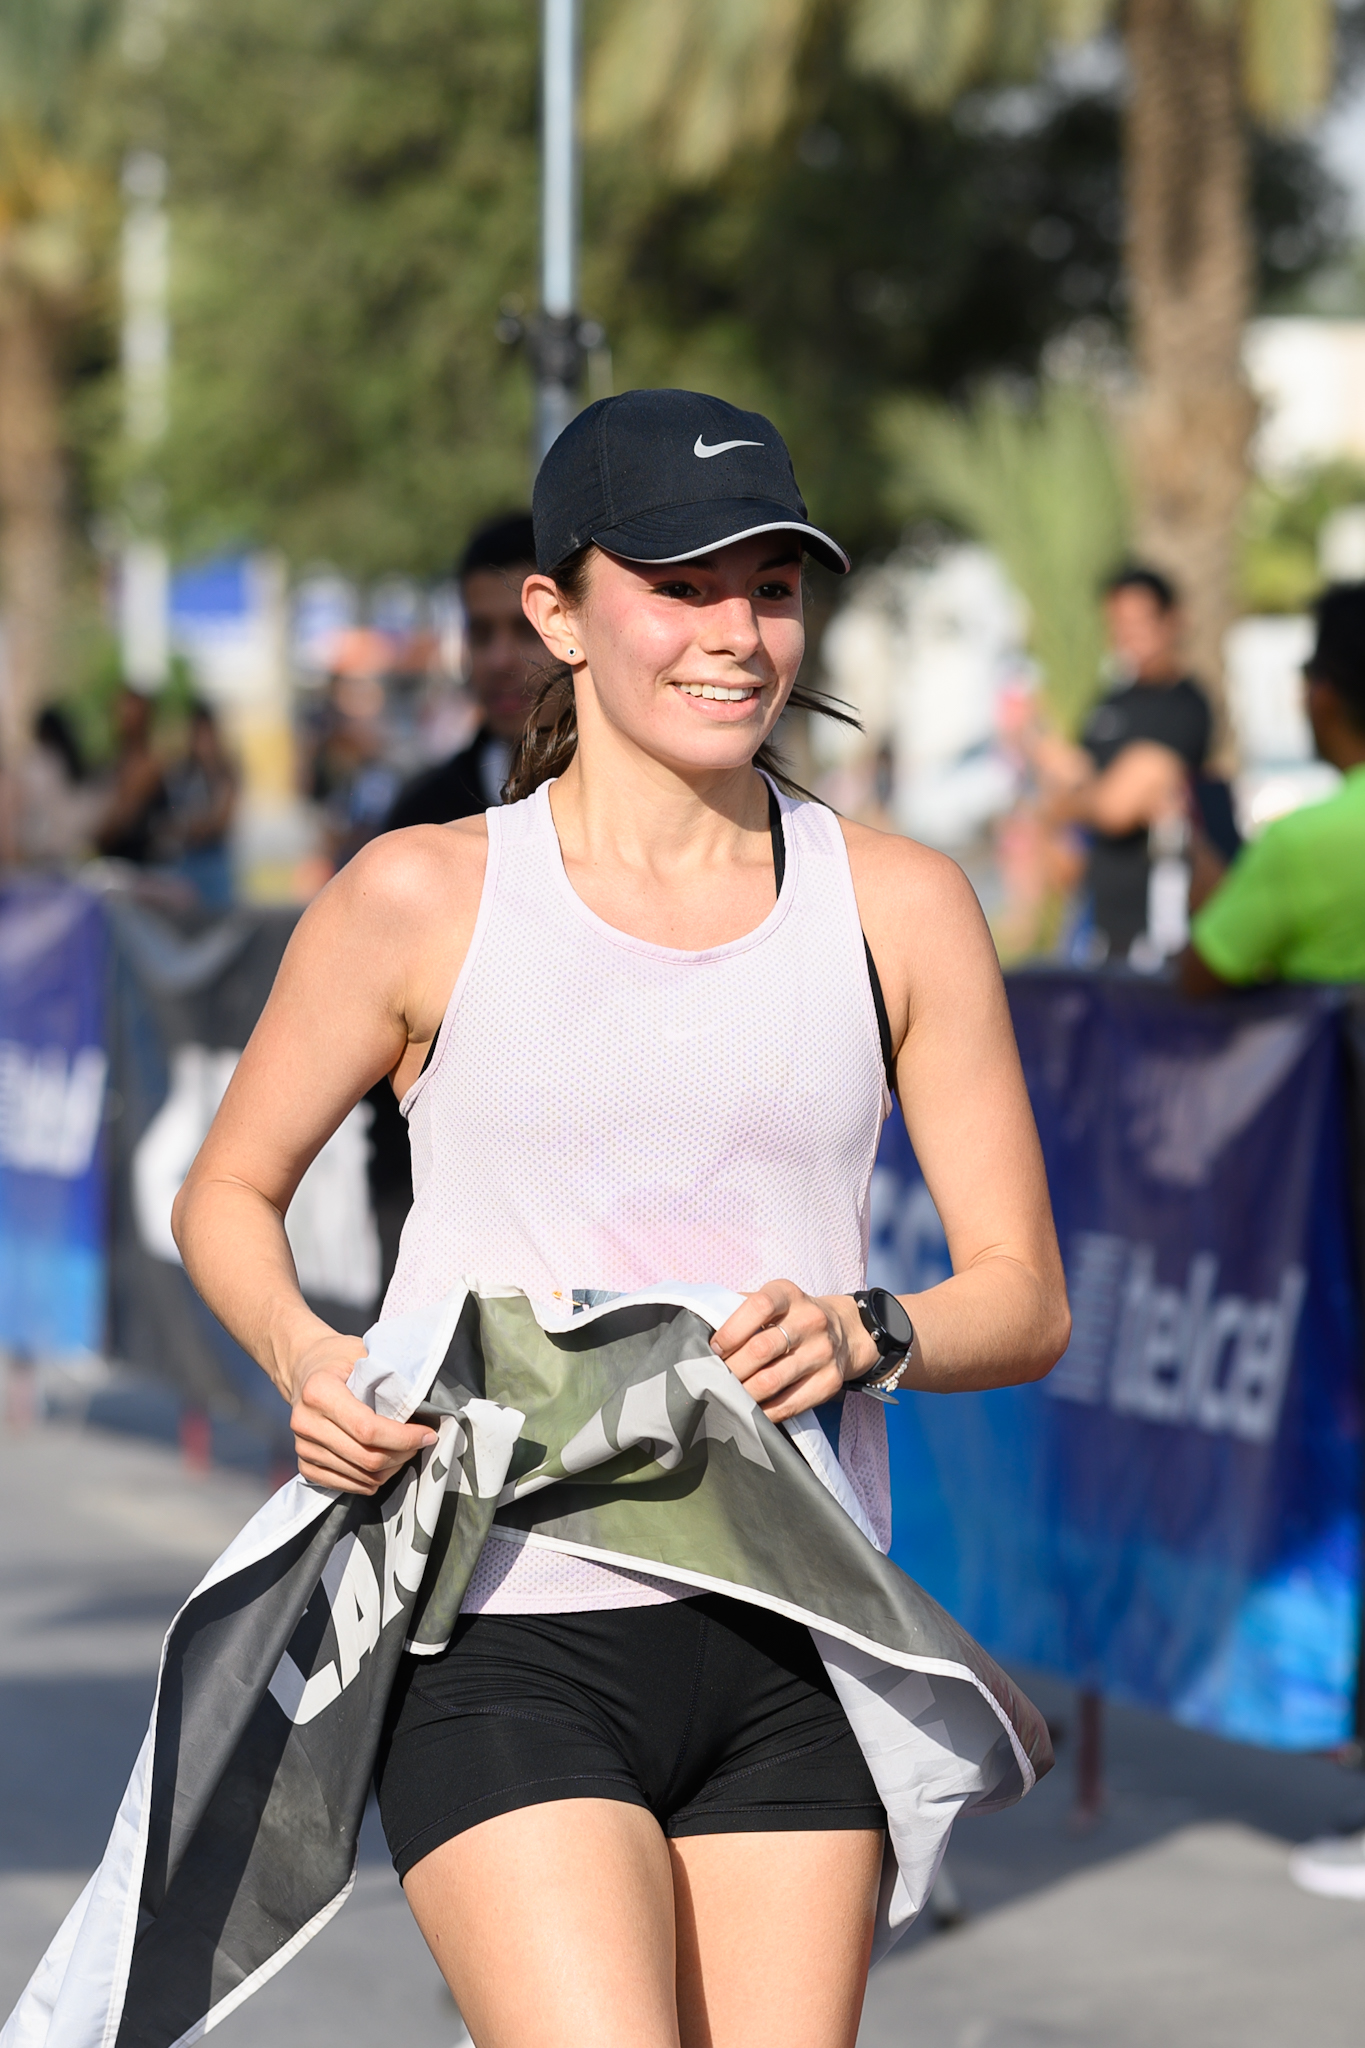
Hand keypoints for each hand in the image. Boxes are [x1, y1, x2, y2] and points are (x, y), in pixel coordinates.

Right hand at [286, 1330, 437, 1493]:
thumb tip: (423, 1403)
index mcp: (320, 1391)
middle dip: (402, 1454)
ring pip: (359, 1477)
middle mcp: (306, 1422)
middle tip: (419, 1442)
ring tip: (403, 1450)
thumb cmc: (338, 1358)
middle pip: (365, 1457)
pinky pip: (345, 1485)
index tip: (426, 1434)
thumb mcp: (363, 1353)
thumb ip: (388, 1377)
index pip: (368, 1429)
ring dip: (389, 1469)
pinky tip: (384, 1463)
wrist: (303, 1368)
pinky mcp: (305, 1464)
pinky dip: (370, 1480)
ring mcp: (303, 1447)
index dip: (403, 1438)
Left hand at [708, 1280, 878, 1423]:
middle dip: (730, 1369)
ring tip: (725, 1397)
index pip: (758, 1307)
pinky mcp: (830, 1382)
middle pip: (761, 1349)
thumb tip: (698, 1329)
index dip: (731, 1331)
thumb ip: (739, 1309)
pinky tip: (748, 1412)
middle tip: (711, 1379)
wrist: (844, 1331)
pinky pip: (789, 1404)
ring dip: (742, 1393)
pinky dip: (763, 1413)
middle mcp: (810, 1320)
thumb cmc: (790, 1317)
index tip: (713, 1349)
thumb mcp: (771, 1300)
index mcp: (789, 1294)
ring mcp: (823, 1352)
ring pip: (771, 1381)